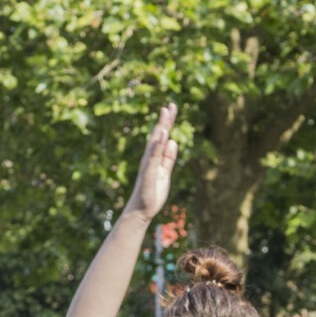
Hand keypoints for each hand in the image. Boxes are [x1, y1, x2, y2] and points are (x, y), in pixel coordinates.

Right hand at [125, 105, 177, 219]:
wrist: (142, 211)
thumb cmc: (152, 193)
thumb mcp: (164, 172)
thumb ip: (168, 158)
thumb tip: (173, 141)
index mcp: (155, 157)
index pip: (162, 136)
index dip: (167, 122)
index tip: (171, 107)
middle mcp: (150, 158)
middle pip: (158, 136)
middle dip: (164, 121)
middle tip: (170, 105)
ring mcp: (148, 165)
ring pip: (154, 144)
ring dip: (160, 129)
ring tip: (165, 115)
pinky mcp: (148, 173)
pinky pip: (153, 157)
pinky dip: (157, 146)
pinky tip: (161, 135)